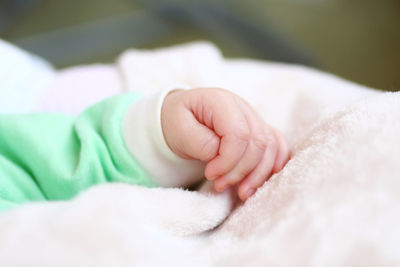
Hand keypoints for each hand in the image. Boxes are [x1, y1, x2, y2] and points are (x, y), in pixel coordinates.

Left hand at [161, 88, 289, 200]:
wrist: (181, 117)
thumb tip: (220, 156)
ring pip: (270, 146)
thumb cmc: (177, 122)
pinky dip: (274, 164)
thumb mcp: (179, 130)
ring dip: (258, 174)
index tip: (210, 175)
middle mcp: (242, 108)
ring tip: (240, 193)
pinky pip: (276, 145)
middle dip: (241, 171)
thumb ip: (201, 143)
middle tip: (220, 185)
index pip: (239, 133)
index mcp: (221, 102)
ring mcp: (253, 118)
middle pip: (258, 142)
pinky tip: (263, 180)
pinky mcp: (259, 130)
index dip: (228, 160)